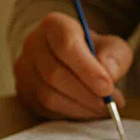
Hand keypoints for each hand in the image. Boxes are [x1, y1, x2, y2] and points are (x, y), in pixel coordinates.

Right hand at [14, 12, 132, 118]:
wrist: (70, 61)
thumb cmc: (92, 51)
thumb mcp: (111, 46)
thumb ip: (115, 56)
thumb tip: (109, 73)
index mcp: (54, 25)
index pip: (66, 45)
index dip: (87, 69)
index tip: (107, 87)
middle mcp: (33, 45)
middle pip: (55, 74)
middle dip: (86, 93)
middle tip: (109, 104)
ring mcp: (24, 70)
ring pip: (49, 95)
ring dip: (80, 106)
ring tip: (103, 108)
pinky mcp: (24, 92)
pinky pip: (46, 109)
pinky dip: (71, 113)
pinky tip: (87, 110)